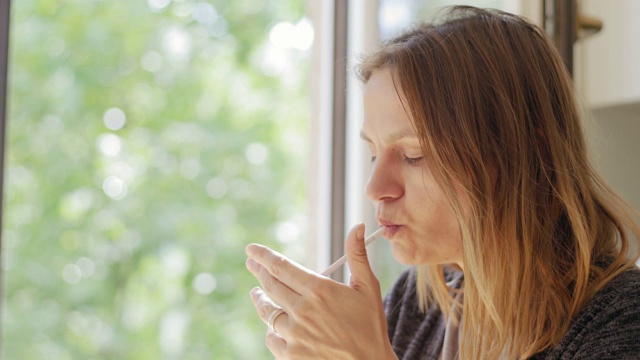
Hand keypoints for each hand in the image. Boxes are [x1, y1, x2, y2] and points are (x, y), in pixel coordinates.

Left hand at [245, 223, 396, 359]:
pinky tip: (273, 326)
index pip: (281, 267)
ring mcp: (294, 334)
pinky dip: (272, 330)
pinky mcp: (291, 354)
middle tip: (251, 264)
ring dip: (260, 300)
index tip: (251, 250)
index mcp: (319, 290)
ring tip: (257, 294)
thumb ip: (357, 256)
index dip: (263, 256)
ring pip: (267, 312)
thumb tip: (357, 226)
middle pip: (270, 285)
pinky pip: (272, 338)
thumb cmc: (371, 327)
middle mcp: (302, 310)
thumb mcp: (368, 288)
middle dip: (258, 272)